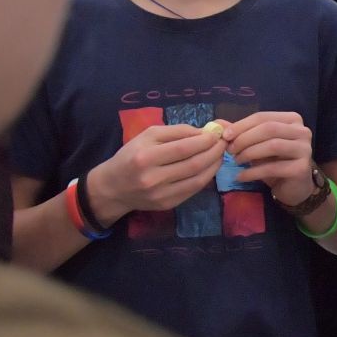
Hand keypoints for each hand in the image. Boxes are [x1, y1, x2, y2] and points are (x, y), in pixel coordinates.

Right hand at [86, 125, 224, 225]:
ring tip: (220, 154)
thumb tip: (204, 132)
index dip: (205, 141)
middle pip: (194, 164)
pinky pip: (193, 189)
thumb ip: (176, 132)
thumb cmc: (131, 156)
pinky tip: (210, 167)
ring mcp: (161, 194)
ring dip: (214, 165)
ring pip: (197, 179)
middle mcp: (153, 178)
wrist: (112, 188)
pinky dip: (206, 177)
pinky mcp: (168, 204)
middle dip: (214, 152)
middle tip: (224, 143)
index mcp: (146, 157)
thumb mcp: (147, 136)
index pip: (183, 148)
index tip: (217, 134)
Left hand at [221, 112, 317, 207]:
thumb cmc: (275, 161)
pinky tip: (241, 177)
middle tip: (230, 150)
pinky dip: (252, 172)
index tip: (225, 135)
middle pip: (269, 128)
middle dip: (245, 138)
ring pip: (272, 146)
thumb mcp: (260, 144)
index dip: (242, 125)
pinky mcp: (301, 168)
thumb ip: (245, 134)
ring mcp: (305, 149)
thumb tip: (221, 126)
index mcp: (292, 120)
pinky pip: (273, 168)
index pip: (263, 117)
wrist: (294, 186)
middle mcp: (302, 131)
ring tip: (236, 161)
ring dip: (249, 153)